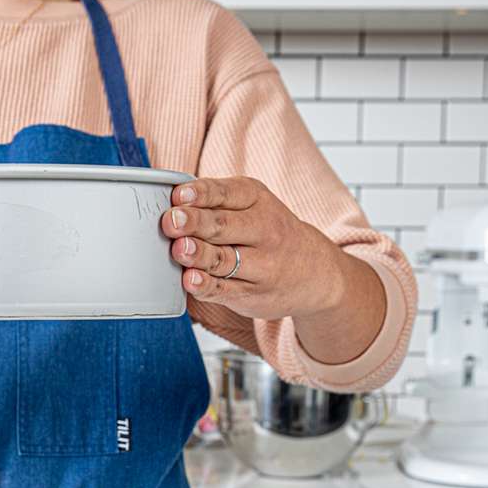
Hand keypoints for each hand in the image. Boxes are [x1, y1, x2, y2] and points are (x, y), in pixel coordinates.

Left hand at [158, 177, 348, 320]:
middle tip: (172, 221)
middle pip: (223, 226)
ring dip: (198, 255)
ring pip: (223, 260)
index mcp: (257, 200)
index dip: (200, 194)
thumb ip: (214, 200)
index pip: (226, 193)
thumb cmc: (269, 230)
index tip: (179, 195)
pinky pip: (225, 290)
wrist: (316, 271)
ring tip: (180, 249)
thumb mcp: (253, 204)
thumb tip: (171, 199)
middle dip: (195, 223)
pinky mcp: (252, 294)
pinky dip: (205, 286)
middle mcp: (263, 231)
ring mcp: (261, 266)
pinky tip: (191, 280)